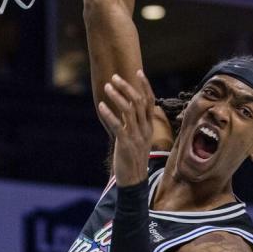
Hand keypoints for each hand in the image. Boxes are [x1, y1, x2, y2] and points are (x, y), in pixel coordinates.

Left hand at [99, 71, 154, 186]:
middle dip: (127, 87)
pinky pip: (118, 126)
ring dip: (117, 97)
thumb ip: (134, 123)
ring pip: (130, 111)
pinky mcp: (126, 144)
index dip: (145, 85)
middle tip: (114, 77)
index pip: (150, 101)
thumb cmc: (133, 158)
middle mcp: (145, 129)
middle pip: (139, 102)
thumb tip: (126, 107)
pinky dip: (109, 114)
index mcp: (149, 126)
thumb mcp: (138, 138)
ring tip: (107, 87)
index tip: (138, 72)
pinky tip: (102, 105)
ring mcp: (136, 136)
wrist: (134, 180)